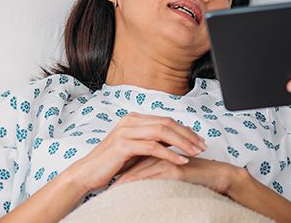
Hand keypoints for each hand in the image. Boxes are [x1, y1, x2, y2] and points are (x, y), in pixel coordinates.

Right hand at [62, 112, 206, 193]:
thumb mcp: (134, 149)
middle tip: (203, 146)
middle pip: (167, 123)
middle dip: (188, 135)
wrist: (87, 172)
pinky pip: (153, 147)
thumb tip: (173, 141)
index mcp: (134, 118)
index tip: (199, 140)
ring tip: (196, 153)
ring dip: (182, 143)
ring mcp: (126, 131)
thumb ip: (151, 141)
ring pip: (162, 132)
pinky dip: (170, 154)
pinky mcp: (124, 145)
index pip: (166, 120)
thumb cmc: (111, 163)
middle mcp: (130, 120)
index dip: (185, 130)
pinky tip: (181, 161)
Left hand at [113, 156, 241, 195]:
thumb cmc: (197, 174)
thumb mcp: (173, 169)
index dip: (121, 164)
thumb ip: (158, 167)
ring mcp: (168, 159)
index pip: (136, 154)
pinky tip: (129, 190)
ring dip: (125, 179)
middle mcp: (163, 151)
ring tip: (111, 189)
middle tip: (103, 181)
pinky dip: (139, 183)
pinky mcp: (175, 169)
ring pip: (141, 168)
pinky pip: (153, 176)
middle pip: (134, 159)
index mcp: (161, 149)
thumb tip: (140, 176)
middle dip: (118, 170)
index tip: (107, 175)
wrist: (217, 176)